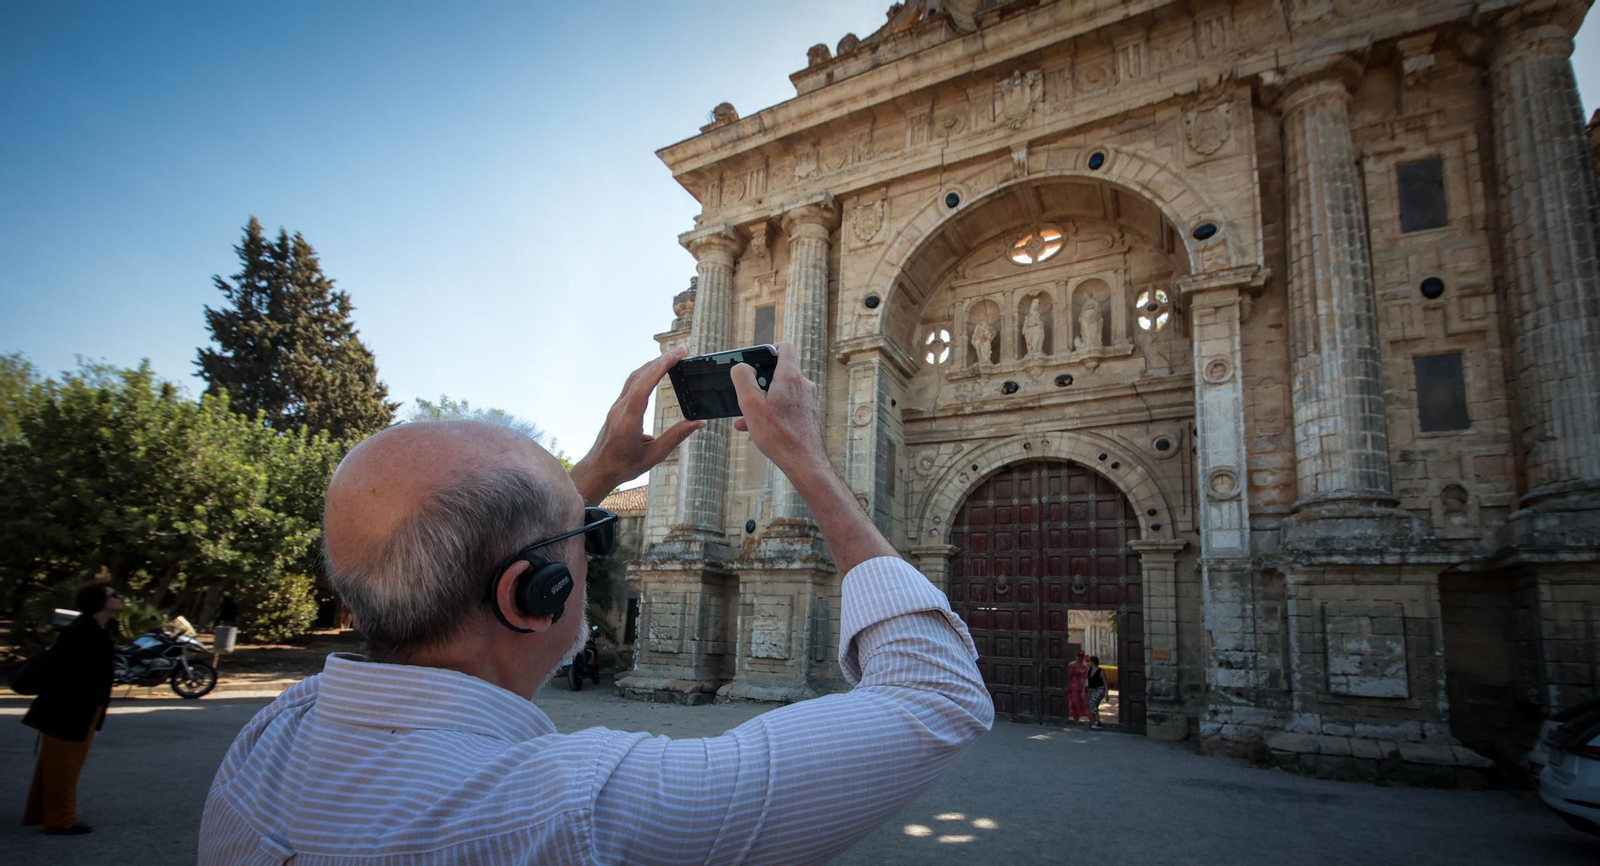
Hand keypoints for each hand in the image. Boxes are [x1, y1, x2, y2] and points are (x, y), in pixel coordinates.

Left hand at [571, 347, 704, 504]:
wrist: (599, 470)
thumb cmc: (624, 466)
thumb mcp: (654, 455)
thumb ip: (676, 437)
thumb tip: (698, 422)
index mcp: (628, 420)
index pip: (644, 387)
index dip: (660, 368)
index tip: (676, 355)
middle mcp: (620, 409)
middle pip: (639, 376)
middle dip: (660, 361)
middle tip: (681, 351)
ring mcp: (617, 407)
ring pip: (634, 378)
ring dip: (652, 365)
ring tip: (671, 357)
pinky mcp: (617, 408)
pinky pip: (631, 385)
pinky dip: (645, 374)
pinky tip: (655, 371)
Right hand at [731, 341, 826, 482]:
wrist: (804, 462)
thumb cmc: (778, 435)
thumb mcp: (751, 404)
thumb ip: (742, 379)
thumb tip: (741, 367)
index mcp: (790, 376)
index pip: (785, 347)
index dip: (769, 348)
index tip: (757, 358)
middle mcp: (803, 385)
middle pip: (780, 371)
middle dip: (760, 382)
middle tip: (747, 394)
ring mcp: (808, 400)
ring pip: (782, 392)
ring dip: (763, 401)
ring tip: (747, 417)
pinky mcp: (808, 413)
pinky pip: (787, 406)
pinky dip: (772, 412)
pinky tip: (756, 428)